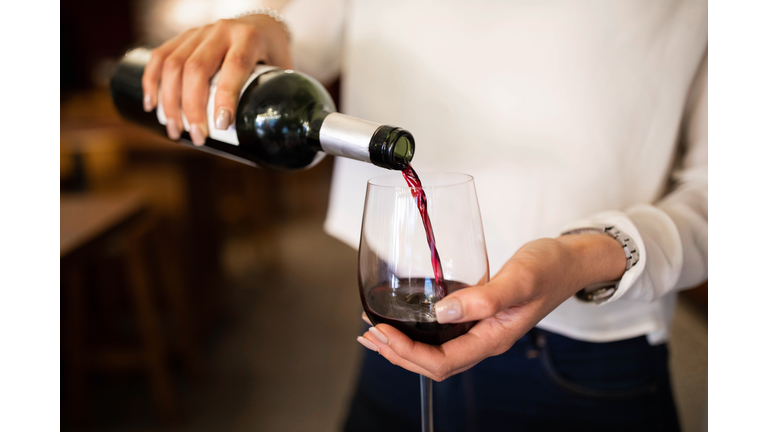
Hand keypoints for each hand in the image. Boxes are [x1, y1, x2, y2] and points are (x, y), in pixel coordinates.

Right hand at [141, 15, 291, 144]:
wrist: (261, 25)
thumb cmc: (272, 54)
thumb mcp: (282, 71)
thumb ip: (276, 96)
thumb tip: (272, 135)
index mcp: (249, 38)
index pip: (234, 66)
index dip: (225, 97)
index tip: (221, 126)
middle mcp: (222, 31)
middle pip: (196, 68)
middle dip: (192, 108)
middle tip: (196, 137)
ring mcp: (199, 32)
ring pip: (174, 65)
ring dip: (169, 102)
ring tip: (175, 130)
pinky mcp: (183, 37)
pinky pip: (159, 56)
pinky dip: (152, 81)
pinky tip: (152, 104)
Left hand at [357, 234, 626, 380]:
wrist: (571, 261)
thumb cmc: (550, 268)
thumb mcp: (520, 278)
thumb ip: (485, 297)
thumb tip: (442, 312)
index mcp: (492, 338)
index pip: (441, 362)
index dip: (407, 352)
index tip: (381, 331)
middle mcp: (484, 339)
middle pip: (432, 364)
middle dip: (396, 353)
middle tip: (367, 333)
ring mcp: (480, 330)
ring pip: (435, 351)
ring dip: (402, 344)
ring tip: (374, 330)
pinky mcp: (478, 316)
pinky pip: (441, 334)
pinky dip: (416, 330)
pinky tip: (402, 318)